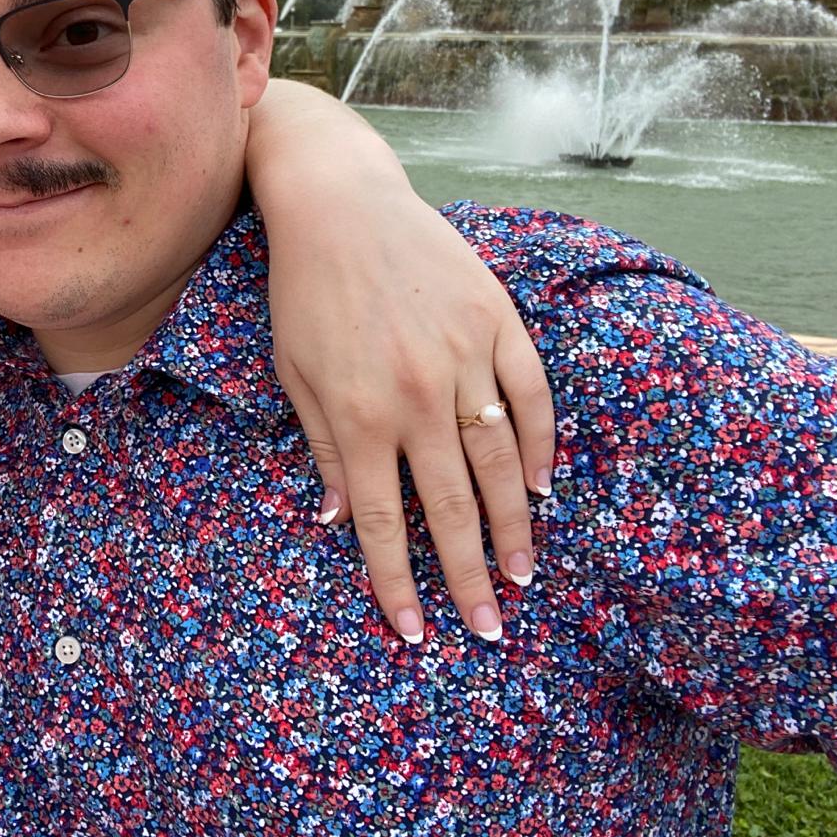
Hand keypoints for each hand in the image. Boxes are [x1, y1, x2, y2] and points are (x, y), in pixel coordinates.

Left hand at [269, 190, 555, 643]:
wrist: (340, 203)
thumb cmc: (305, 291)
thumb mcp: (294, 372)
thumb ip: (320, 447)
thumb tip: (334, 520)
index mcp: (356, 413)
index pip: (379, 520)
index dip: (396, 581)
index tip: (413, 633)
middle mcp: (413, 394)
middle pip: (449, 506)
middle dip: (467, 576)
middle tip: (489, 629)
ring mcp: (461, 356)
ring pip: (499, 461)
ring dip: (515, 525)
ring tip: (524, 573)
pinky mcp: (495, 320)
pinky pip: (529, 395)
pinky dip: (540, 444)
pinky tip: (542, 486)